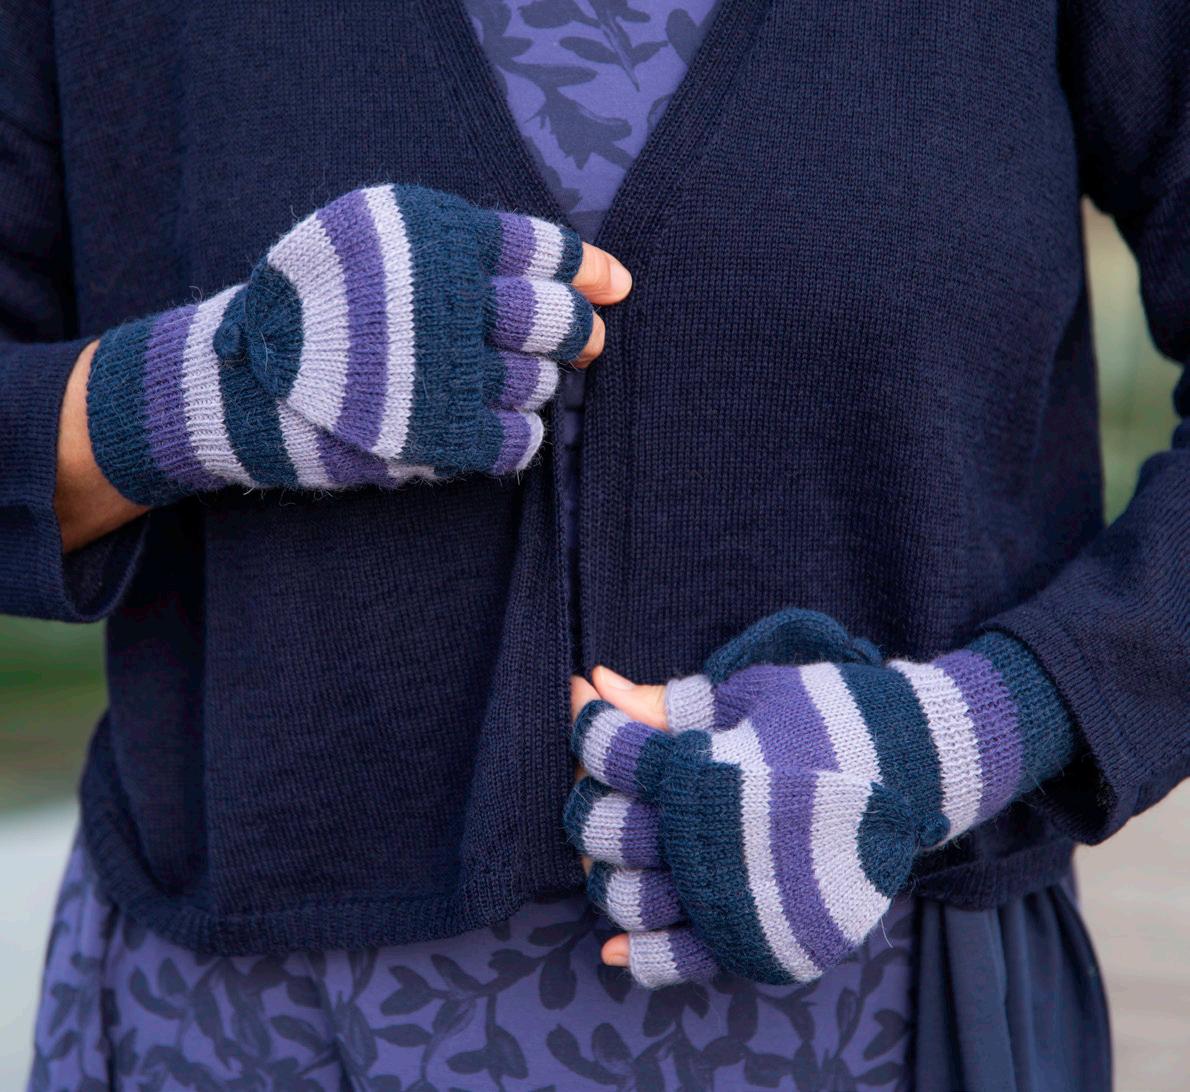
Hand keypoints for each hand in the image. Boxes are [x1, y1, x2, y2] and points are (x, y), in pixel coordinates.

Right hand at [83, 184, 631, 509]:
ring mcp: (444, 371)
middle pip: (553, 317)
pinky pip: (519, 439)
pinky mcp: (440, 434)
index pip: (540, 248)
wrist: (240, 384)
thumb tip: (559, 272)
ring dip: (538, 383)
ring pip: (539, 380)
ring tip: (509, 381)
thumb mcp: (367, 241)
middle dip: (581, 331)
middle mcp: (444, 300)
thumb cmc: (314, 310)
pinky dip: (525, 434)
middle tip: (586, 341)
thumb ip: (449, 247)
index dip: (589, 268)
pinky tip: (507, 426)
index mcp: (432, 240)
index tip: (615, 285)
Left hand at [565, 609, 1071, 987]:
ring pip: (624, 895)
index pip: (609, 749)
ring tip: (617, 843)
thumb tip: (595, 681)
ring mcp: (730, 896)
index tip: (589, 705)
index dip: (587, 722)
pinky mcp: (757, 937)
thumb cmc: (831, 717)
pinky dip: (639, 955)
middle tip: (603, 777)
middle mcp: (708, 839)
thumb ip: (667, 701)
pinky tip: (614, 945)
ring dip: (603, 868)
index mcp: (703, 768)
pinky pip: (678, 961)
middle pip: (602, 827)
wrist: (920, 769)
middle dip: (587, 795)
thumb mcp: (749, 693)